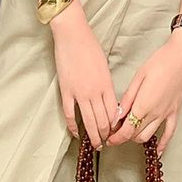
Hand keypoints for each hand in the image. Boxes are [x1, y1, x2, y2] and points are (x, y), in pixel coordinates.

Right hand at [49, 3, 119, 148]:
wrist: (73, 36)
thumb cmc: (90, 48)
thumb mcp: (105, 67)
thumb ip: (107, 86)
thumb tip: (108, 102)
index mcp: (107, 85)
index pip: (113, 113)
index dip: (115, 126)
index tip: (115, 133)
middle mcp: (95, 92)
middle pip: (102, 120)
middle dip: (105, 135)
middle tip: (106, 143)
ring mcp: (79, 93)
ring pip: (88, 121)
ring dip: (93, 135)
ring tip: (95, 145)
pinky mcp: (66, 91)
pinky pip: (70, 114)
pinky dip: (73, 126)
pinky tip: (76, 134)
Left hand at [107, 30, 181, 152]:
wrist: (181, 57)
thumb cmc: (160, 62)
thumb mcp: (138, 78)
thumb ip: (127, 99)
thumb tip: (117, 115)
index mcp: (143, 105)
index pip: (126, 130)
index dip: (115, 137)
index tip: (109, 138)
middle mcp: (155, 113)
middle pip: (135, 134)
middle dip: (123, 137)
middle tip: (115, 133)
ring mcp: (166, 114)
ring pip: (148, 136)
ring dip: (136, 138)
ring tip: (129, 133)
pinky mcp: (174, 112)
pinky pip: (169, 133)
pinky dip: (162, 144)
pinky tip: (158, 151)